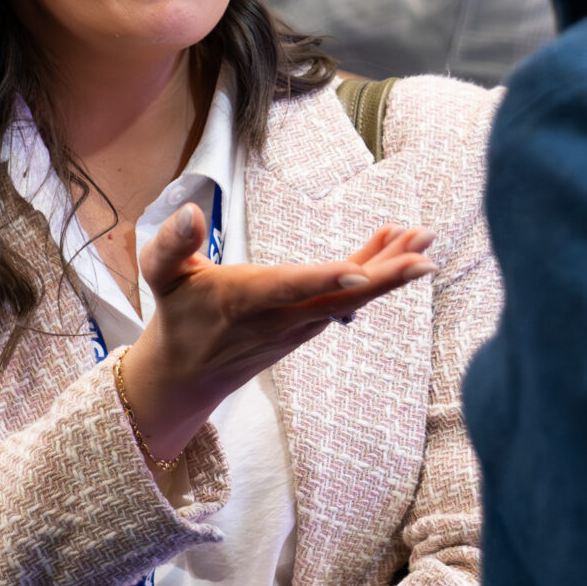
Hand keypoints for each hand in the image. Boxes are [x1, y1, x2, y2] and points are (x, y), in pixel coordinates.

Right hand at [121, 207, 435, 462]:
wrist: (187, 375)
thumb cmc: (176, 316)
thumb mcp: (161, 277)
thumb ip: (173, 244)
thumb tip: (189, 211)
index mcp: (243, 302)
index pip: (289, 289)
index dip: (323, 280)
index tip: (361, 272)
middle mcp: (280, 319)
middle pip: (340, 299)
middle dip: (385, 276)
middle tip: (425, 251)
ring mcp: (299, 326)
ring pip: (352, 300)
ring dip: (389, 270)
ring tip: (423, 238)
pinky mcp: (308, 324)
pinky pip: (347, 299)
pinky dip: (373, 272)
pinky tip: (395, 245)